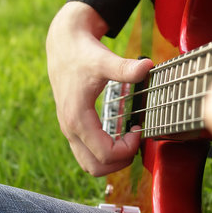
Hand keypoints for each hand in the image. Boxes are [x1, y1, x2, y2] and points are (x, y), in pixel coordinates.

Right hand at [46, 2, 152, 175]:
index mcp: (77, 119)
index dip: (127, 149)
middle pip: (95, 167)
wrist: (63, 44)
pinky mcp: (72, 126)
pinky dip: (103, 153)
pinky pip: (86, 153)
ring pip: (89, 164)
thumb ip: (125, 68)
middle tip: (136, 141)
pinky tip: (119, 136)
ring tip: (129, 141)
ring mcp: (69, 130)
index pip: (104, 154)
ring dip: (111, 161)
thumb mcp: (104, 60)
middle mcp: (70, 129)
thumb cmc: (83, 53)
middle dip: (120, 161)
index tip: (139, 129)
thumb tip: (148, 67)